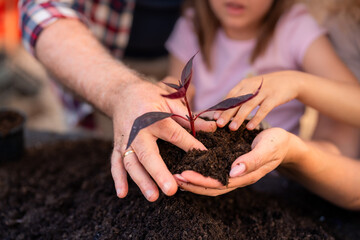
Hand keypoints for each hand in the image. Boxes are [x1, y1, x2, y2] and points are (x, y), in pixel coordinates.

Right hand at [110, 79, 216, 200]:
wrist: (122, 93)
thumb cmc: (150, 97)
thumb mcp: (170, 101)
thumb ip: (189, 117)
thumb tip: (213, 128)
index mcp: (153, 116)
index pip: (174, 134)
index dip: (190, 145)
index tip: (204, 156)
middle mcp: (137, 130)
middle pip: (147, 153)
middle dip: (158, 172)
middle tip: (171, 190)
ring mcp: (125, 139)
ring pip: (130, 162)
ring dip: (141, 180)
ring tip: (154, 196)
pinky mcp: (117, 145)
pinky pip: (115, 163)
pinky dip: (118, 178)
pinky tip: (122, 194)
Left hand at [174, 128, 291, 195]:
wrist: (282, 142)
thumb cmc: (276, 143)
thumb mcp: (267, 148)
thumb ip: (252, 160)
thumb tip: (234, 171)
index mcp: (245, 176)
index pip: (218, 184)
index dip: (200, 181)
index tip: (184, 176)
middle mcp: (237, 177)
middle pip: (211, 186)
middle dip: (192, 183)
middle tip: (173, 177)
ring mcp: (233, 172)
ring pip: (210, 181)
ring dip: (193, 180)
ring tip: (176, 174)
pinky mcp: (230, 163)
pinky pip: (213, 171)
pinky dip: (200, 171)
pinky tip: (190, 165)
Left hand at [214, 71, 300, 130]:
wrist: (290, 81)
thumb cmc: (266, 88)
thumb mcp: (252, 89)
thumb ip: (240, 98)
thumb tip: (224, 111)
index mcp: (244, 84)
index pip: (230, 96)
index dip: (222, 107)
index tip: (214, 118)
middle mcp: (252, 86)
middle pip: (237, 101)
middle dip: (227, 113)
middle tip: (219, 124)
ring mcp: (263, 91)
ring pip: (248, 105)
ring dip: (239, 117)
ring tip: (232, 128)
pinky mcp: (274, 97)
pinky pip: (264, 109)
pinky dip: (256, 118)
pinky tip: (250, 127)